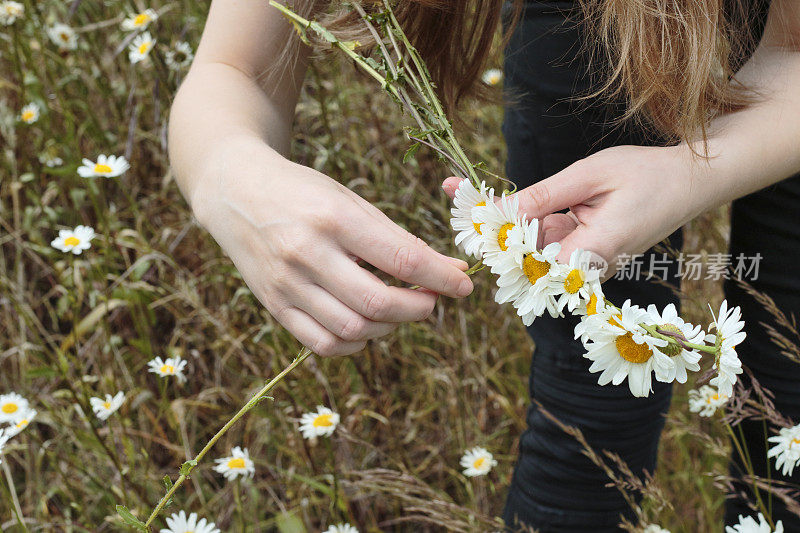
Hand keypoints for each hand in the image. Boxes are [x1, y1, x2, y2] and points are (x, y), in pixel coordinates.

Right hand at [191, 137, 472, 355]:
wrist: (235, 192)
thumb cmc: (303, 193)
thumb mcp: (351, 201)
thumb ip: (396, 239)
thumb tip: (449, 271)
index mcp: (333, 218)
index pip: (402, 259)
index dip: (441, 278)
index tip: (464, 285)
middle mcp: (307, 253)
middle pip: (378, 303)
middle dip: (419, 308)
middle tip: (433, 301)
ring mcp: (287, 284)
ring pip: (353, 329)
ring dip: (390, 327)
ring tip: (400, 309)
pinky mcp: (274, 306)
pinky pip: (323, 344)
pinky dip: (356, 342)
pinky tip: (367, 326)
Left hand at [443, 145, 700, 275]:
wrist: (689, 183)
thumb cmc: (646, 174)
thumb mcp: (589, 175)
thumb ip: (544, 197)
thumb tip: (499, 213)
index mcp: (593, 251)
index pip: (531, 258)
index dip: (494, 239)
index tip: (462, 212)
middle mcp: (588, 266)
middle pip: (526, 256)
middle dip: (489, 227)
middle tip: (450, 191)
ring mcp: (587, 263)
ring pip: (533, 248)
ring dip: (503, 223)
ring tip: (459, 190)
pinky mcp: (586, 254)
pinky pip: (549, 241)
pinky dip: (527, 221)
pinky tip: (495, 202)